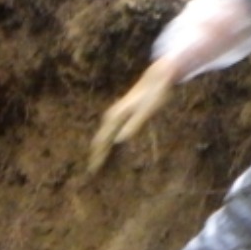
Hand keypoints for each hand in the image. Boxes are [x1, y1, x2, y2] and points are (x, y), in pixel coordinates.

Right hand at [88, 61, 175, 175]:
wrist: (157, 77)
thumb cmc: (155, 94)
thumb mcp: (147, 110)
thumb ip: (134, 124)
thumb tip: (119, 140)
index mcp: (115, 117)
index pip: (102, 141)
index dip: (97, 156)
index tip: (93, 170)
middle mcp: (111, 116)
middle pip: (99, 139)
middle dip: (96, 155)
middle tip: (93, 172)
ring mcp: (115, 115)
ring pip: (103, 136)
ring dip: (101, 150)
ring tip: (98, 164)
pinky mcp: (120, 116)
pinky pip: (109, 133)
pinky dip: (107, 143)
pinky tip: (110, 150)